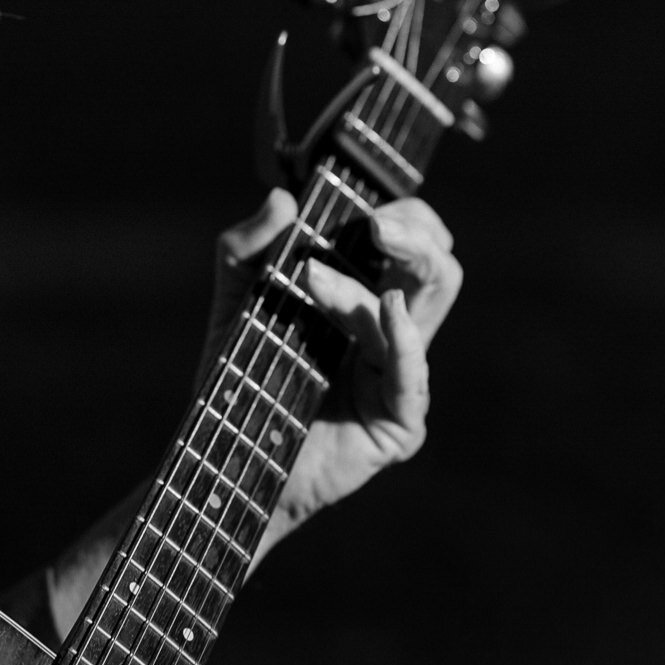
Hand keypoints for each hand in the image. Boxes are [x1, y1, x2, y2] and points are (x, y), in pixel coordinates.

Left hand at [211, 189, 461, 559]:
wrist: (226, 464)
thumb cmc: (240, 387)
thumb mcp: (233, 308)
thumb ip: (243, 252)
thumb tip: (281, 199)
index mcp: (369, 301)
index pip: (414, 241)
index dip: (404, 215)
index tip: (364, 205)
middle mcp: (394, 335)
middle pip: (438, 266)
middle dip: (414, 233)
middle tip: (374, 223)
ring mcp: (401, 378)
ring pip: (423, 307)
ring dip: (369, 284)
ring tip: (314, 277)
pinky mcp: (399, 422)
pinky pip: (411, 375)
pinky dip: (401, 338)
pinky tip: (389, 310)